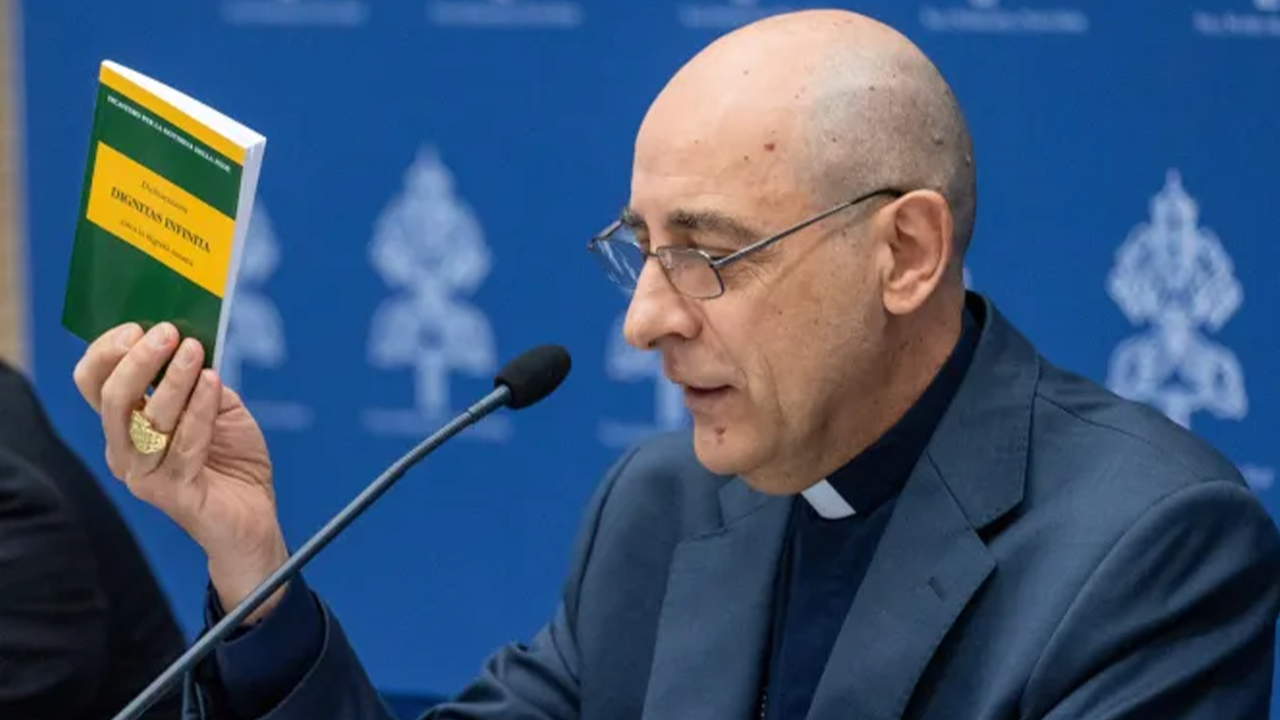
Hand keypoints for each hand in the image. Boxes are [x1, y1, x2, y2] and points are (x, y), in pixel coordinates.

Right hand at [73, 321, 287, 621]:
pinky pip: (184, 443)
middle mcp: (125, 449)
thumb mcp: (218, 405)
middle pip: (112, 398)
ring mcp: (144, 475)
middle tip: (168, 332)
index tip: (138, 326)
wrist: (255, 514)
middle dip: (138, 360)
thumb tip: (190, 340)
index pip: (95, 382)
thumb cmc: (232, 456)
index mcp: (126, 424)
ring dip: (173, 380)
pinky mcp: (172, 493)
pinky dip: (199, 409)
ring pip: (148, 419)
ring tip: (195, 351)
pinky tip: (213, 383)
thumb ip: (199, 378)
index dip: (108, 352)